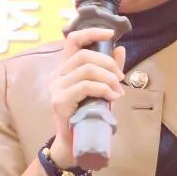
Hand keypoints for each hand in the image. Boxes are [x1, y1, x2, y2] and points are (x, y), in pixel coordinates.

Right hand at [49, 27, 126, 151]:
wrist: (75, 143)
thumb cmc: (88, 115)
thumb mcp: (102, 89)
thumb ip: (109, 70)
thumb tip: (120, 49)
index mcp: (65, 68)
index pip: (73, 40)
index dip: (91, 32)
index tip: (110, 33)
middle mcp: (57, 75)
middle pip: (84, 55)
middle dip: (108, 63)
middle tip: (121, 77)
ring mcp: (55, 88)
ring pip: (86, 70)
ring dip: (108, 78)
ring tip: (118, 90)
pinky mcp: (59, 101)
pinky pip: (85, 86)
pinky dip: (104, 89)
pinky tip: (113, 97)